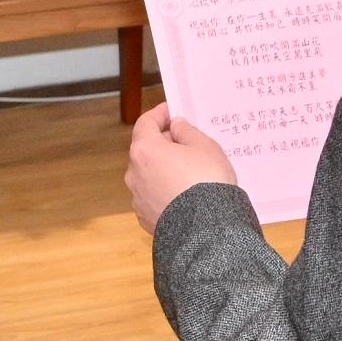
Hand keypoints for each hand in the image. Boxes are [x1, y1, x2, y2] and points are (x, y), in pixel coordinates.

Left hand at [125, 105, 241, 230]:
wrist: (207, 229)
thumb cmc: (206, 180)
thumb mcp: (204, 146)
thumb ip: (186, 131)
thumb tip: (175, 127)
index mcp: (145, 150)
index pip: (145, 123)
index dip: (159, 114)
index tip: (171, 111)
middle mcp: (134, 173)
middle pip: (145, 150)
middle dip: (163, 143)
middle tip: (186, 142)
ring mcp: (137, 198)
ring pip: (149, 174)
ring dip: (163, 168)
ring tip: (188, 171)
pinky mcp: (145, 218)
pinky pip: (154, 196)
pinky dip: (164, 190)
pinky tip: (183, 193)